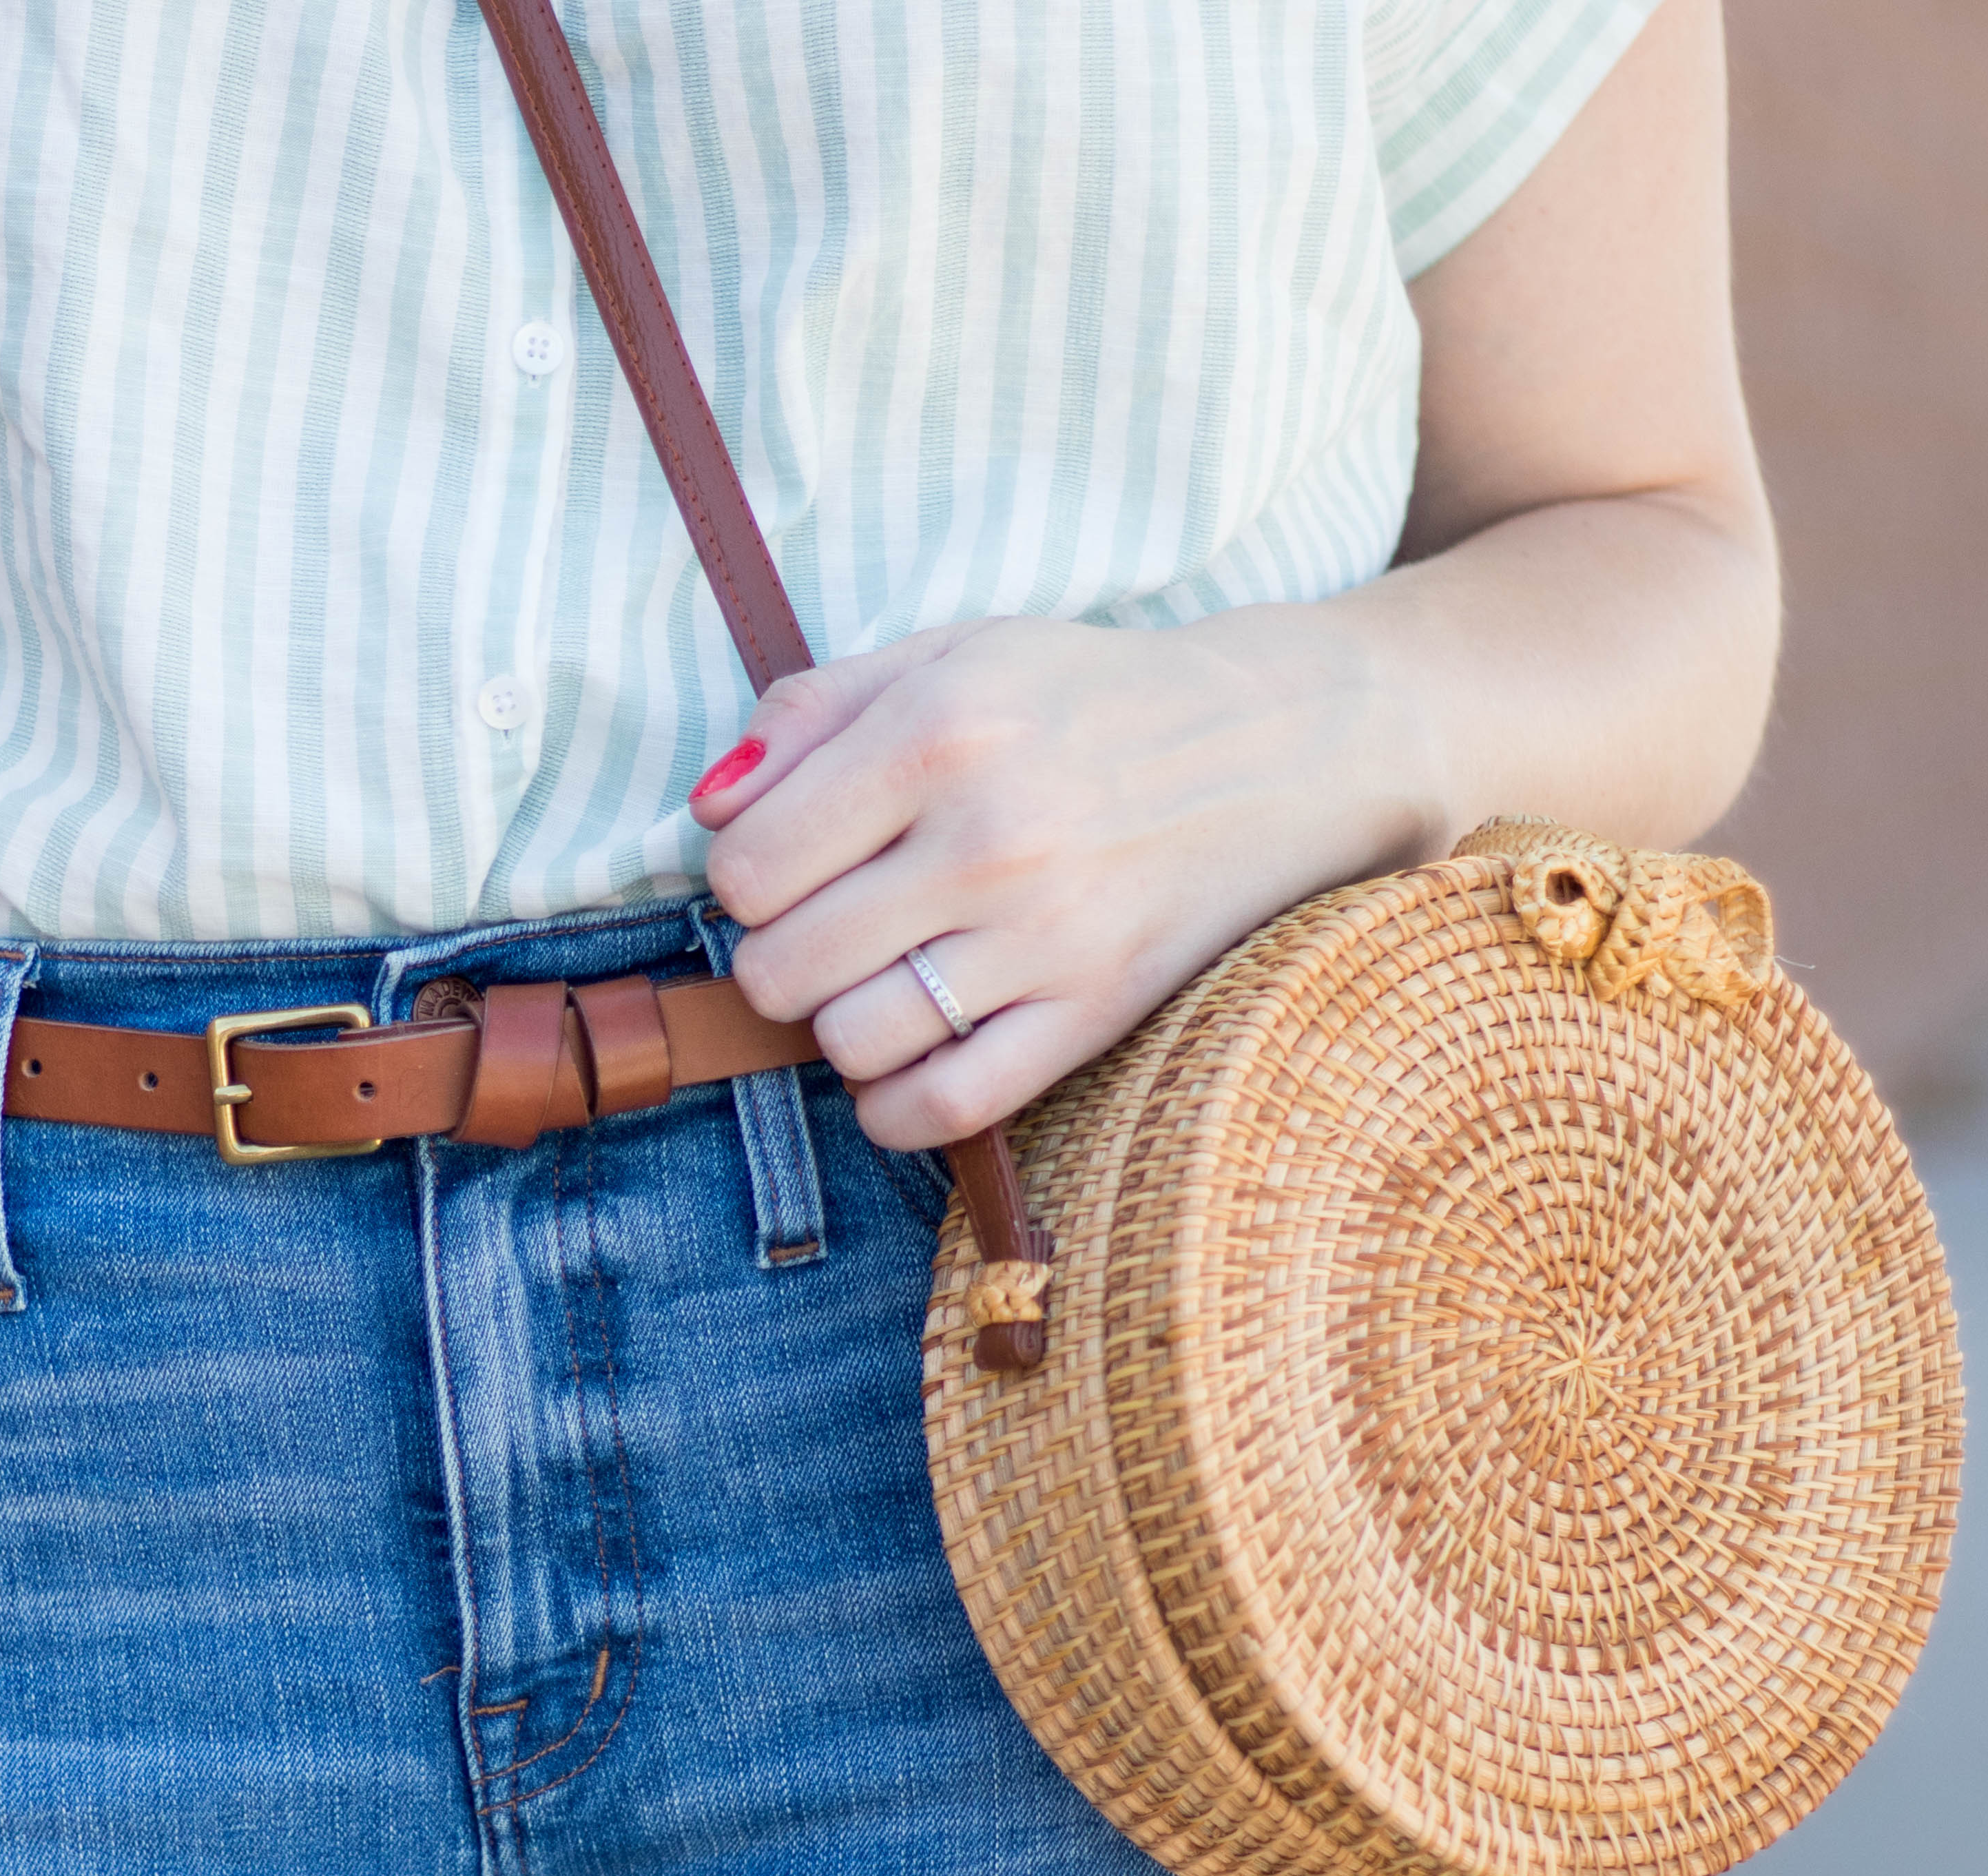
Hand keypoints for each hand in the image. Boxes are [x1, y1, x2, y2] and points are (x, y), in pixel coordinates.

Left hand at [693, 608, 1444, 1151]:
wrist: (1280, 746)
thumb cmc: (1089, 700)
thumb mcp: (951, 655)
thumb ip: (811, 712)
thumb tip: (708, 806)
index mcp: (938, 733)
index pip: (746, 868)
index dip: (746, 877)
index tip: (792, 864)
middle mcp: (988, 838)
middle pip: (781, 966)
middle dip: (780, 957)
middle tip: (832, 927)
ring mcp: (1046, 935)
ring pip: (849, 1042)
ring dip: (839, 1027)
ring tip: (880, 980)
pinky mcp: (1096, 1012)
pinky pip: (943, 1108)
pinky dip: (894, 1105)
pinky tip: (908, 1056)